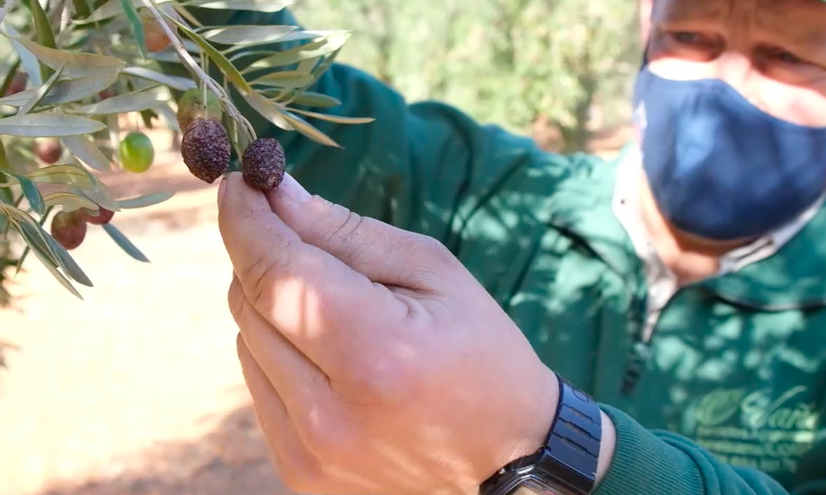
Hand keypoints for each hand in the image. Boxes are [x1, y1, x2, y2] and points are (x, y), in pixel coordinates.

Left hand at [218, 172, 560, 494]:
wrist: (507, 456)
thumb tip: (277, 194)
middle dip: (266, 255)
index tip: (238, 182)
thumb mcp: (434, 273)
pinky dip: (280, 353)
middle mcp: (329, 414)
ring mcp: (309, 452)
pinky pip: (258, 384)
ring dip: (275, 306)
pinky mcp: (299, 470)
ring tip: (339, 311)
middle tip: (299, 233)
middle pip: (250, 303)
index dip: (246, 219)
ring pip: (246, 340)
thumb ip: (348, 233)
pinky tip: (331, 355)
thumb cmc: (482, 352)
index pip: (275, 272)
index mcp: (375, 354)